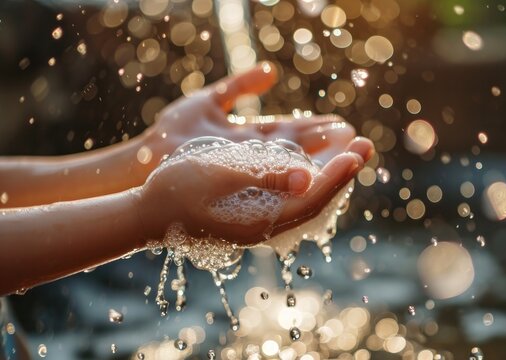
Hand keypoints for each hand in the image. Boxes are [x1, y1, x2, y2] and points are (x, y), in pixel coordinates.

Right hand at [137, 146, 365, 244]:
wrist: (145, 216)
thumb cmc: (173, 191)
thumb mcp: (215, 174)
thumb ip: (260, 175)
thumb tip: (305, 176)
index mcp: (259, 222)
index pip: (311, 198)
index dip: (338, 175)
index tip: (359, 151)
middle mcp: (265, 228)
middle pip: (317, 201)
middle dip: (343, 173)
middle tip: (367, 145)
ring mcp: (260, 224)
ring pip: (308, 201)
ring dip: (331, 176)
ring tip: (352, 153)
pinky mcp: (253, 217)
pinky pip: (293, 201)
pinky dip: (312, 182)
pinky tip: (319, 167)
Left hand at [143, 62, 361, 164]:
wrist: (144, 162)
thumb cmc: (172, 134)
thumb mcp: (209, 101)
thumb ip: (240, 86)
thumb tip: (272, 71)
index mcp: (252, 139)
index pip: (294, 134)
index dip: (320, 130)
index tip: (346, 127)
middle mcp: (254, 159)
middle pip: (300, 153)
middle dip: (330, 150)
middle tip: (362, 147)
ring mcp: (246, 174)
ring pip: (292, 170)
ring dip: (321, 167)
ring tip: (350, 161)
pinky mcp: (236, 187)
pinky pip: (271, 185)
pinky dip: (293, 182)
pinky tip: (316, 180)